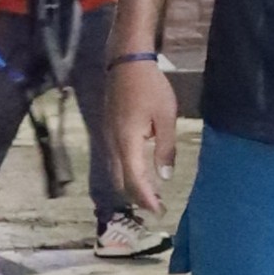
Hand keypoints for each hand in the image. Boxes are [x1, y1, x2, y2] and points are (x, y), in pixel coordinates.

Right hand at [108, 53, 176, 214]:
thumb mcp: (165, 117)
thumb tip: (164, 176)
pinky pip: (115, 160)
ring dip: (131, 185)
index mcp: (127, 142)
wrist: (125, 62)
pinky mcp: (108, 130)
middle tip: (156, 207)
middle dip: (137, 196)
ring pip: (116, 171)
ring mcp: (107, 137)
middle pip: (121, 181)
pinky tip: (140, 171)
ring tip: (151, 194)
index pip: (135, 180)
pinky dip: (127, 172)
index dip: (146, 199)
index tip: (159, 212)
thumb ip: (165, 148)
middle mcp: (113, 144)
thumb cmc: (150, 87)